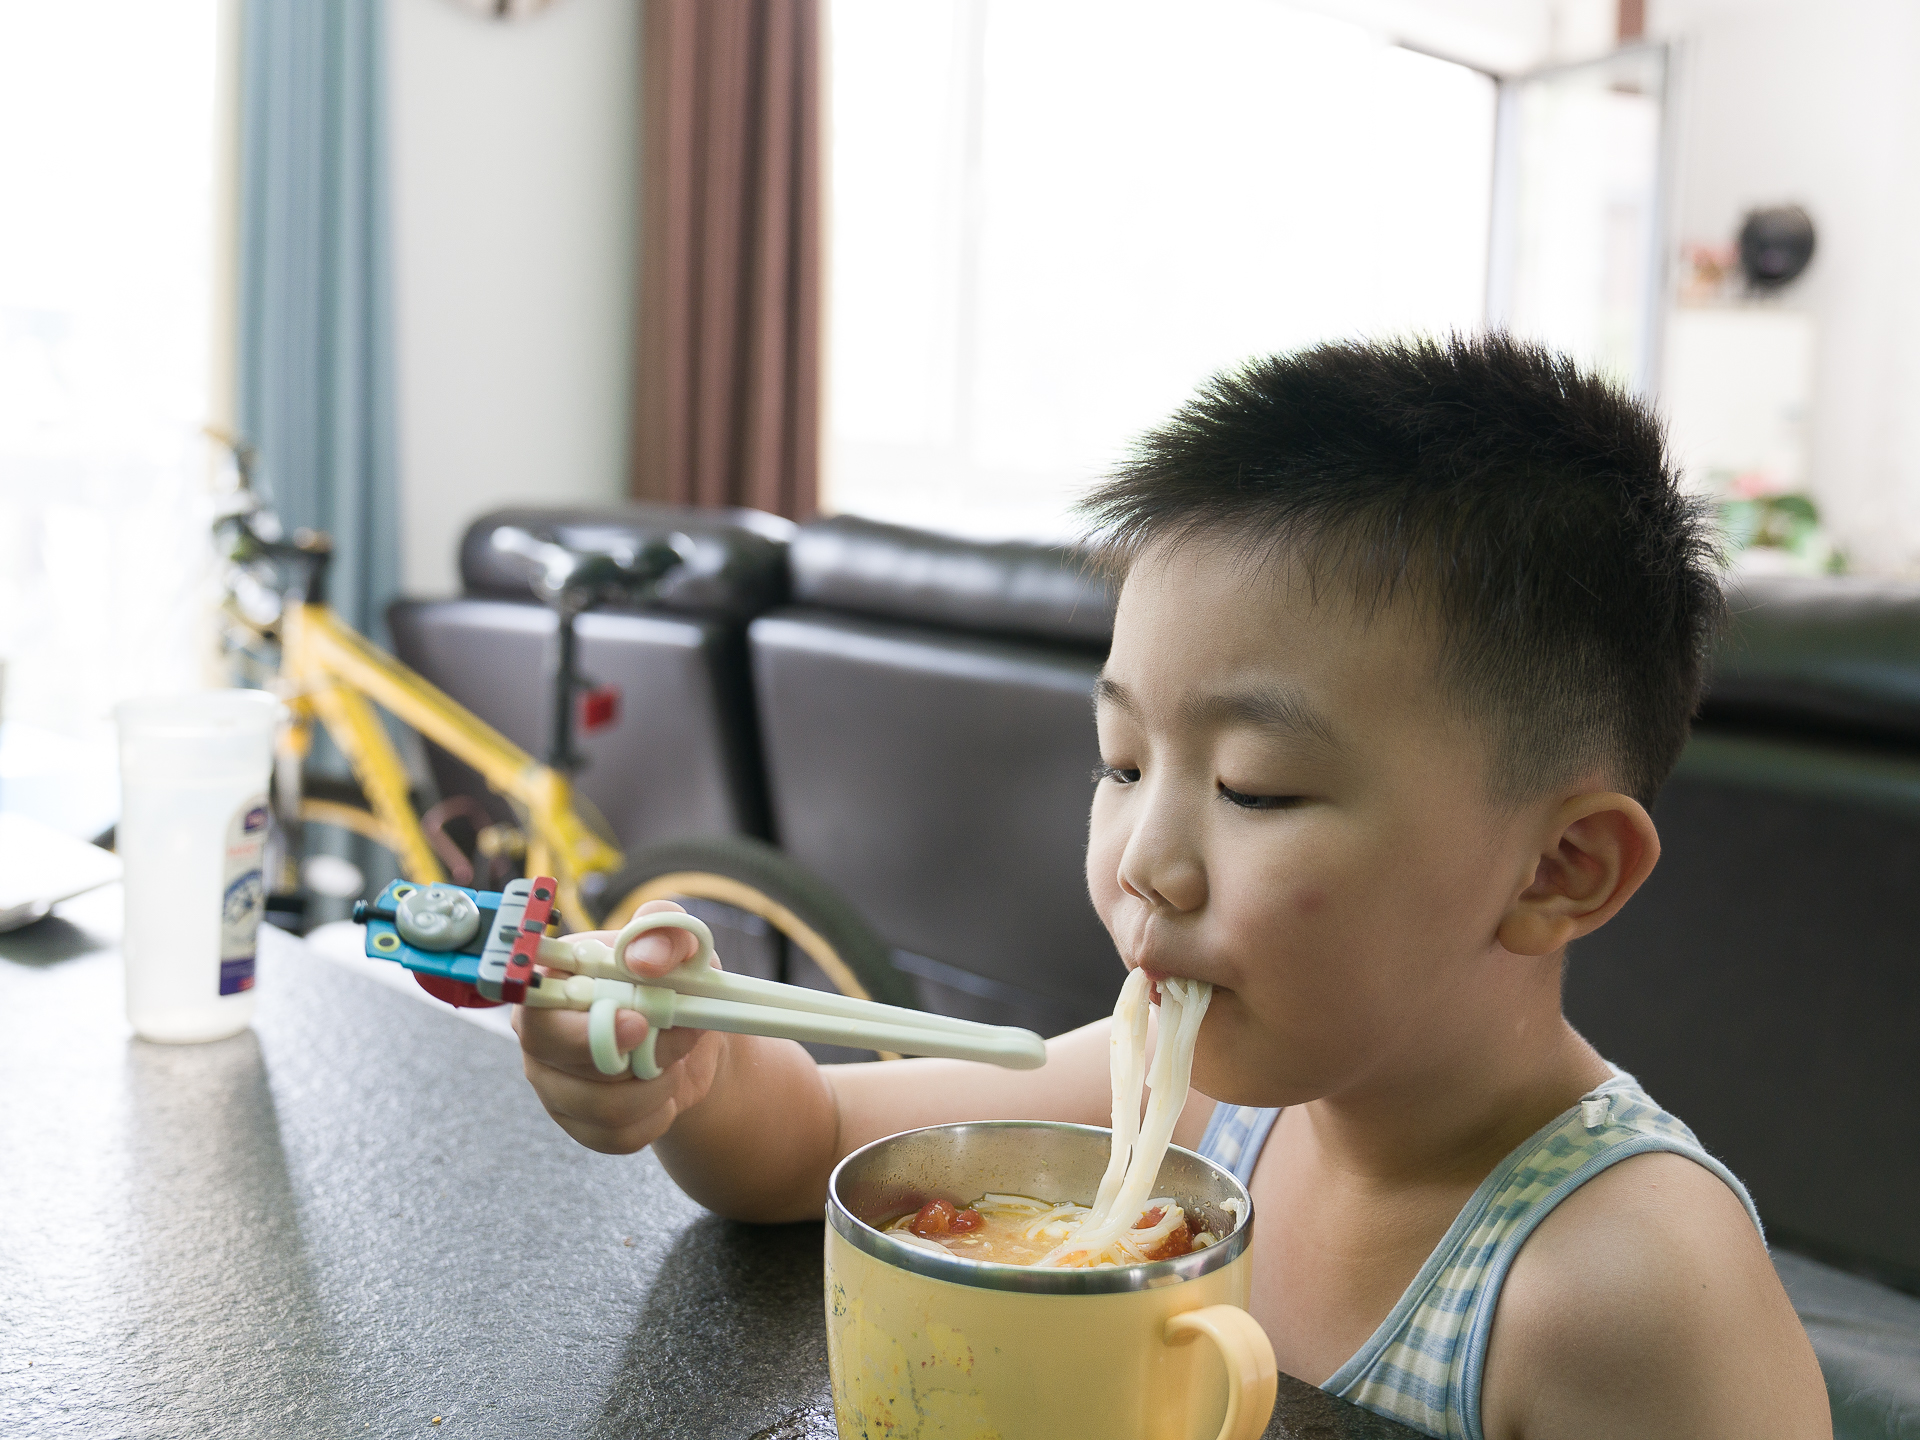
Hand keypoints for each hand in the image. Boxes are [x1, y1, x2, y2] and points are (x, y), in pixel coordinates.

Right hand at [513, 900, 727, 1153]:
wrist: (694, 1036)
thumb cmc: (676, 979)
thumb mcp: (682, 944)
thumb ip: (664, 933)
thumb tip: (644, 960)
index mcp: (554, 981)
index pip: (537, 1008)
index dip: (585, 1026)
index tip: (638, 1024)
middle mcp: (541, 1034)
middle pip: (562, 1065)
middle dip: (632, 1059)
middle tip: (672, 1042)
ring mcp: (554, 1083)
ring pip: (601, 1107)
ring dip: (656, 1086)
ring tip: (673, 1061)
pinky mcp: (577, 1122)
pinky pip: (615, 1137)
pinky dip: (656, 1117)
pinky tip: (664, 1093)